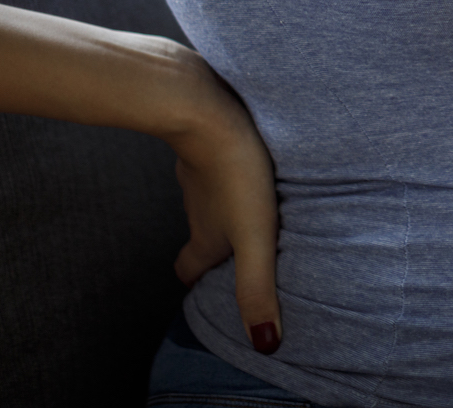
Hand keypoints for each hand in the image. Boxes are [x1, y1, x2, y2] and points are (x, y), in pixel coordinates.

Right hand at [162, 56, 283, 354]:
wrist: (206, 107)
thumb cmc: (235, 172)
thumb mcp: (255, 236)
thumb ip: (258, 288)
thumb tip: (265, 344)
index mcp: (205, 235)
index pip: (188, 269)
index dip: (197, 281)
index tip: (208, 287)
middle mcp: (195, 206)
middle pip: (199, 232)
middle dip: (215, 244)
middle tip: (240, 246)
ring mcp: (198, 170)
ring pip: (207, 196)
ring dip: (227, 204)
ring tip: (256, 203)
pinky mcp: (207, 138)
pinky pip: (215, 159)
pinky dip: (231, 167)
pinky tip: (255, 156)